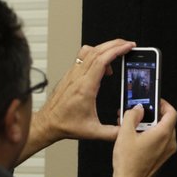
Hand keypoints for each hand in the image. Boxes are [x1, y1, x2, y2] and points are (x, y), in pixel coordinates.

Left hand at [24, 39, 135, 162]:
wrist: (48, 123)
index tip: (128, 47)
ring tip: (118, 51)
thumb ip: (114, 132)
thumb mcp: (93, 132)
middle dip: (115, 44)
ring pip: (89, 51)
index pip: (101, 61)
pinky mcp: (70, 75)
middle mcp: (78, 77)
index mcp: (85, 88)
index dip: (116, 51)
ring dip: (105, 47)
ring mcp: (73, 74)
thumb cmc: (66, 125)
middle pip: (97, 51)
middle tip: (128, 44)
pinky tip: (104, 65)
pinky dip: (97, 55)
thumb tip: (128, 128)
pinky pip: (83, 57)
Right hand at [108, 99, 176, 176]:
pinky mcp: (163, 157)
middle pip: (167, 121)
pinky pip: (161, 141)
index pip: (172, 112)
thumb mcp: (125, 133)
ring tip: (134, 125)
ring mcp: (168, 151)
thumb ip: (132, 116)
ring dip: (151, 125)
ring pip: (163, 131)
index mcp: (163, 134)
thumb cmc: (129, 163)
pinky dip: (152, 135)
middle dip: (153, 115)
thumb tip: (138, 108)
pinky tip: (136, 136)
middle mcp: (169, 142)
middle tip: (140, 113)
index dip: (164, 104)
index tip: (155, 101)